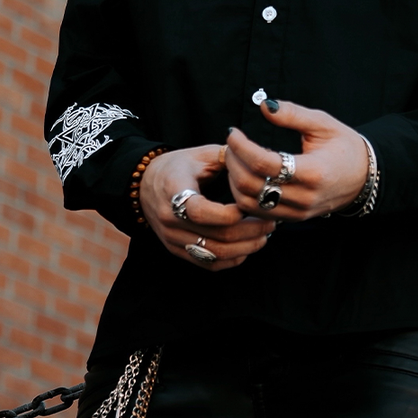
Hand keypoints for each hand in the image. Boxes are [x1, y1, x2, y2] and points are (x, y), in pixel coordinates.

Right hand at [139, 145, 274, 270]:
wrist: (146, 184)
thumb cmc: (179, 166)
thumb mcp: (200, 154)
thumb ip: (229, 157)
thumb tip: (259, 162)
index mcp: (173, 189)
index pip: (198, 211)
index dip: (227, 213)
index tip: (248, 206)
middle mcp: (169, 218)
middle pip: (213, 236)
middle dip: (248, 232)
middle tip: (271, 222)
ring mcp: (171, 238)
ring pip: (213, 254)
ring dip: (244, 248)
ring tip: (265, 235)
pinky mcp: (176, 250)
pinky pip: (207, 263)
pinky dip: (231, 259)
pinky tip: (248, 246)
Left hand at [225, 100, 368, 220]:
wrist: (364, 178)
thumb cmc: (344, 147)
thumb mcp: (323, 123)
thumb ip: (293, 114)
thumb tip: (264, 105)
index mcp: (313, 172)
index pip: (265, 164)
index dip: (242, 147)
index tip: (233, 132)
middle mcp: (304, 197)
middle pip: (252, 186)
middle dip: (233, 162)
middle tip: (230, 144)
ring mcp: (297, 212)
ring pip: (250, 203)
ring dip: (234, 180)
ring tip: (235, 158)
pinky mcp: (293, 218)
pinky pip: (258, 212)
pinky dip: (243, 195)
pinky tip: (243, 176)